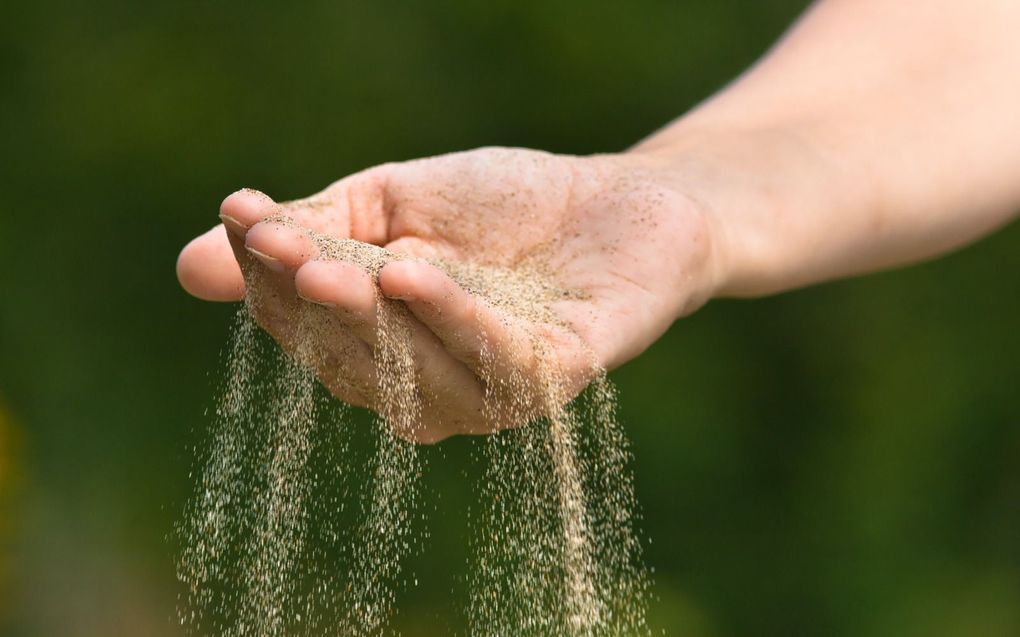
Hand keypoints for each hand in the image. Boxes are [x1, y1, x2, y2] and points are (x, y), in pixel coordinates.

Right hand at [177, 147, 722, 441]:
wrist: (622, 201)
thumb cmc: (502, 207)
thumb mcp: (393, 203)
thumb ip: (313, 229)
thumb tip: (191, 264)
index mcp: (386, 350)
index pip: (310, 330)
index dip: (270, 282)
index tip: (242, 217)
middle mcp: (434, 388)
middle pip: (358, 365)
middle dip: (315, 306)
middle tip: (282, 250)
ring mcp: (498, 391)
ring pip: (420, 378)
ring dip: (375, 322)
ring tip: (335, 264)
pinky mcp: (563, 375)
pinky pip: (503, 365)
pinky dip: (456, 322)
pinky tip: (414, 274)